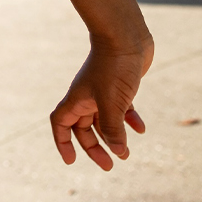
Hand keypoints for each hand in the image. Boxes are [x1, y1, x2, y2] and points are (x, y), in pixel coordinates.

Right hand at [50, 35, 153, 169]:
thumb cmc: (113, 67)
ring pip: (103, 121)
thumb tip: (118, 152)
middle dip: (95, 147)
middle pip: (83, 128)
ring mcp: (103, 91)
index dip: (63, 143)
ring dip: (113, 137)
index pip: (61, 124)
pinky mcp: (120, 87)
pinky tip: (141, 129)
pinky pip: (121, 109)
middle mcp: (87, 97)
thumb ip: (113, 129)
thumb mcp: (112, 103)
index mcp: (77, 100)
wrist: (125, 37)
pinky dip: (129, 120)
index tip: (72, 161)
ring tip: (126, 154)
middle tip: (110, 165)